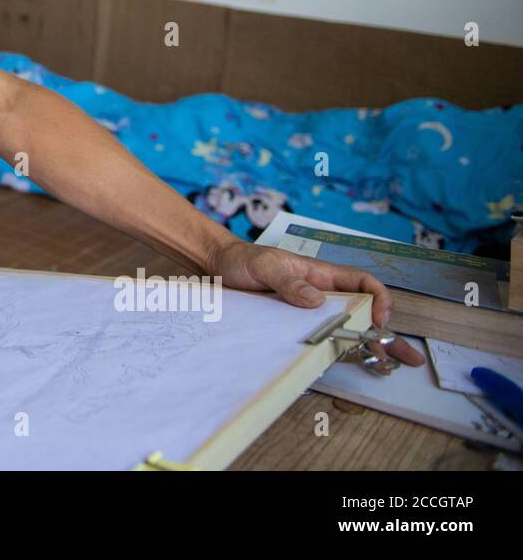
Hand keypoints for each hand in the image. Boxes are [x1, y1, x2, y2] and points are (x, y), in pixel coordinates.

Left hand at [209, 240, 425, 367]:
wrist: (218, 267)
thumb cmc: (244, 260)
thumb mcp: (265, 266)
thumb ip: (290, 282)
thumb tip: (317, 301)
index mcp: (320, 274)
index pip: (362, 282)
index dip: (379, 299)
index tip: (380, 319)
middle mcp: (321, 293)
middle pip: (362, 310)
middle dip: (387, 332)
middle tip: (407, 357)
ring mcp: (309, 311)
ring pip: (345, 327)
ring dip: (368, 345)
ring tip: (389, 365)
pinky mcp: (295, 324)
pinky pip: (322, 336)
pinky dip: (339, 349)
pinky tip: (351, 362)